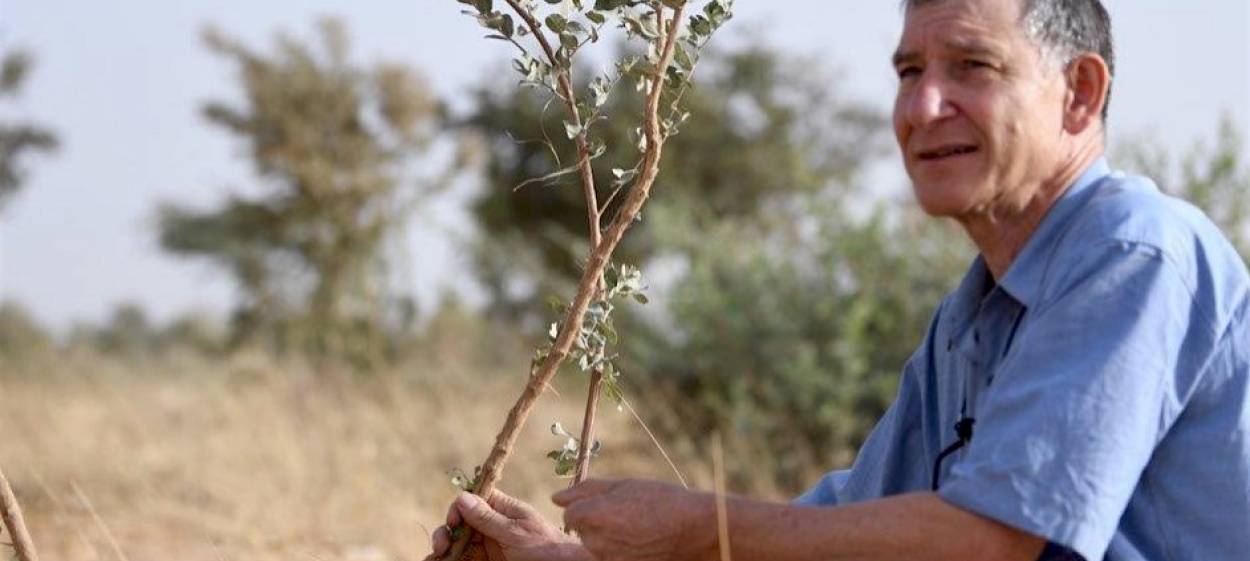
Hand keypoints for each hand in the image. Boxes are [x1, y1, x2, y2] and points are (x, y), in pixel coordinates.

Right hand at [425, 490, 587, 560]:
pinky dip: (452, 560)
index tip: (453, 522)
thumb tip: (463, 497)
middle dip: (446, 533)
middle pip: (460, 524)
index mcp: (502, 510)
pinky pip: (465, 558)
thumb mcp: (515, 533)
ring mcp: (489, 545)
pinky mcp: (487, 560)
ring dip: (443, 549)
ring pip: (458, 544)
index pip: (473, 501)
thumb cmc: (544, 548)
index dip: (458, 509)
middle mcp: (492, 526)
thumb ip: (488, 517)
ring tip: (434, 558)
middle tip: (440, 547)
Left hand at [553, 479, 715, 560]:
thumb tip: (556, 497)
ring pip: (596, 545)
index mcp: (593, 515)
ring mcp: (609, 559)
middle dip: (596, 522)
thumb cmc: (661, 500)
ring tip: (637, 527)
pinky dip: (621, 550)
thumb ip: (587, 490)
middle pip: (582, 530)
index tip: (609, 504)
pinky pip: (611, 557)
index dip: (587, 506)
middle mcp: (596, 541)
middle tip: (628, 514)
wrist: (694, 530)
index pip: (570, 514)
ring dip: (608, 536)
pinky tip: (641, 542)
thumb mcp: (624, 485)